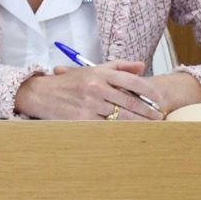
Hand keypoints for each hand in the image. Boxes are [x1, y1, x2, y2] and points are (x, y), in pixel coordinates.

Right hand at [14, 62, 161, 120]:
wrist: (40, 94)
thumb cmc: (68, 83)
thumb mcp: (90, 69)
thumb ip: (117, 67)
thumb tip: (141, 66)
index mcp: (99, 74)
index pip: (132, 81)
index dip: (150, 92)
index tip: (159, 101)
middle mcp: (95, 87)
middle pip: (131, 102)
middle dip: (149, 112)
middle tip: (160, 117)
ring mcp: (90, 104)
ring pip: (122, 116)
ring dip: (140, 123)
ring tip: (151, 127)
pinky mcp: (84, 119)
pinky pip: (109, 127)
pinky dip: (122, 130)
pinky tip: (131, 133)